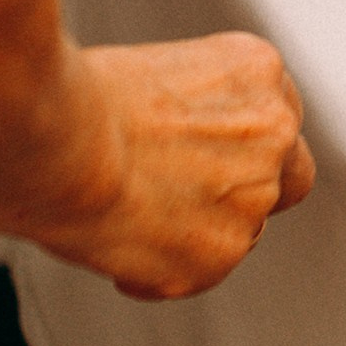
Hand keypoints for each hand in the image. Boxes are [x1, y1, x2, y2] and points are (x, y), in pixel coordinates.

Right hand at [41, 33, 314, 300]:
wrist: (58, 138)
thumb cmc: (78, 98)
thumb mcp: (152, 72)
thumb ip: (191, 111)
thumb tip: (178, 143)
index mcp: (256, 70)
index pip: (276, 118)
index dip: (237, 143)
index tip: (204, 155)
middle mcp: (272, 132)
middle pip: (286, 176)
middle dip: (246, 192)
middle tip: (190, 197)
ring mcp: (253, 198)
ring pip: (242, 232)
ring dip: (198, 232)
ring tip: (128, 214)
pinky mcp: (218, 257)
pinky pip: (196, 275)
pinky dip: (158, 271)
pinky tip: (114, 243)